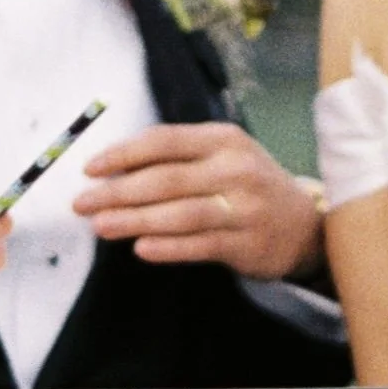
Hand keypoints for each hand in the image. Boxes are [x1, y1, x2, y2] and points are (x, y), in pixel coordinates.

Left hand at [73, 123, 324, 279]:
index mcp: (223, 139)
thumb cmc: (247, 186)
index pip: (164, 142)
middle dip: (118, 192)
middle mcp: (236, 170)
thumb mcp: (221, 157)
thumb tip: (113, 170)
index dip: (123, 154)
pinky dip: (169, 247)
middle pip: (167, 179)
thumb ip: (177, 159)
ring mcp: (245, 208)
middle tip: (82, 204)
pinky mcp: (249, 244)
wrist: (305, 225)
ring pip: (180, 214)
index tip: (89, 169)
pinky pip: (201, 246)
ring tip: (101, 226)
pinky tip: (141, 249)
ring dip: (136, 220)